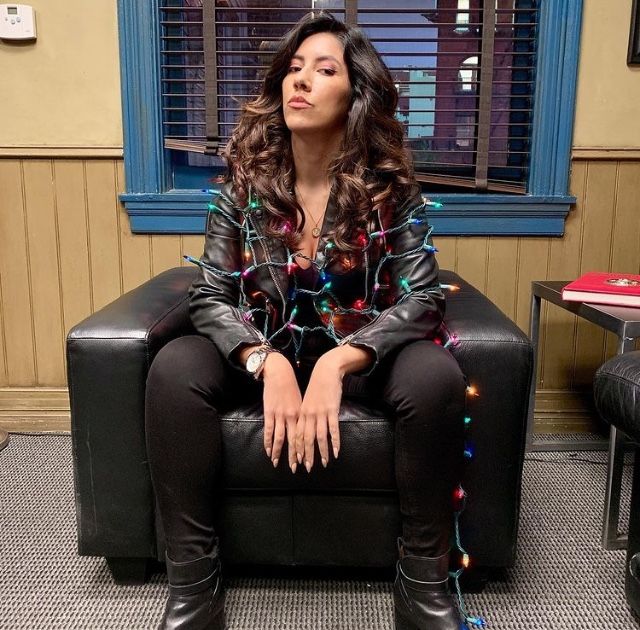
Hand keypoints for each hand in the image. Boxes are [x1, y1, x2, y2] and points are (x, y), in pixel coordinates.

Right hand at [262, 352, 301, 472]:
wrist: (280, 373)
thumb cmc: (292, 387)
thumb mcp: (302, 401)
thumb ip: (303, 415)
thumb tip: (307, 427)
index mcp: (302, 414)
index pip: (305, 436)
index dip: (306, 449)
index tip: (306, 461)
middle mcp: (293, 416)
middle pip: (295, 440)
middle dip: (294, 455)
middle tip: (294, 469)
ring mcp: (280, 415)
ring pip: (281, 438)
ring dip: (279, 452)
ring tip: (277, 464)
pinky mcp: (270, 412)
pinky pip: (269, 430)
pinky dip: (268, 442)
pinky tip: (268, 451)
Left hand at [296, 353, 342, 472]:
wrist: (325, 371)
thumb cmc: (317, 387)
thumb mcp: (307, 402)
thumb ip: (306, 416)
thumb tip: (306, 430)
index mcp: (301, 413)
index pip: (297, 435)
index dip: (297, 449)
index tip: (298, 461)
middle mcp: (308, 414)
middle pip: (307, 439)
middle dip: (307, 455)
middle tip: (309, 468)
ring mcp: (320, 413)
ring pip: (320, 437)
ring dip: (322, 451)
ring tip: (324, 463)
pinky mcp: (331, 410)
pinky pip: (333, 429)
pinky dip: (335, 441)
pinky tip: (336, 451)